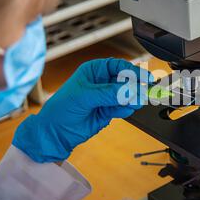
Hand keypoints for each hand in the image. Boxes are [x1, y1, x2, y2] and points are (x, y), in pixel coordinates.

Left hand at [13, 58, 152, 162]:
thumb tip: (129, 90)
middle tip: (141, 94)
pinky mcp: (108, 111)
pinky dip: (125, 109)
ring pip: (127, 95)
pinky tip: (124, 110)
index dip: (133, 71)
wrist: (55, 133)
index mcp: (94, 71)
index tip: (145, 78)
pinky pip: (123, 108)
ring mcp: (106, 97)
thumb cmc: (61, 109)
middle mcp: (101, 82)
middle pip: (126, 81)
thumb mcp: (84, 96)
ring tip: (134, 103)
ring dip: (132, 99)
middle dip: (134, 87)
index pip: (119, 66)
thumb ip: (108, 93)